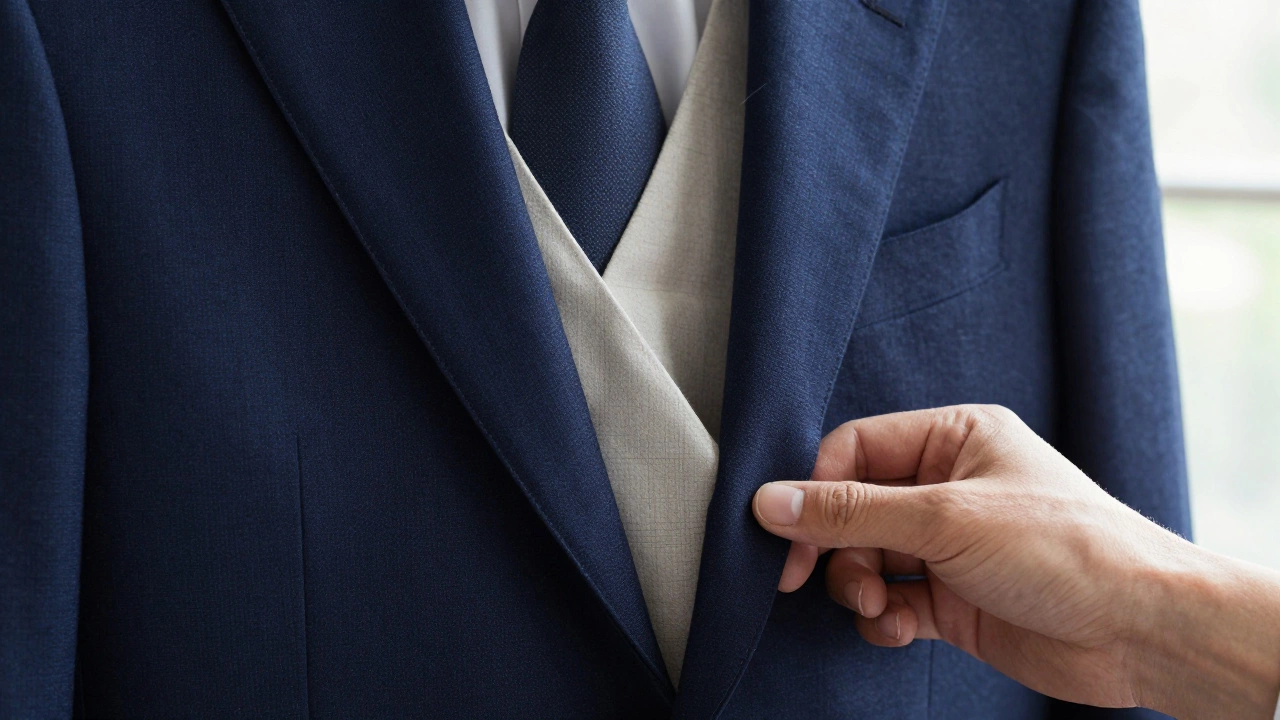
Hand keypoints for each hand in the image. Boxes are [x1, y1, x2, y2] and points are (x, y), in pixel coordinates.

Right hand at [752, 405, 1279, 718]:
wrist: (1139, 629)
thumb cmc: (1064, 548)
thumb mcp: (945, 518)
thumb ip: (850, 511)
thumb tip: (770, 501)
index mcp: (955, 438)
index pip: (855, 450)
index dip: (815, 492)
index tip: (786, 535)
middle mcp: (949, 487)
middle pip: (854, 509)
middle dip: (836, 548)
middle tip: (814, 579)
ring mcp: (952, 546)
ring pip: (867, 559)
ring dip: (858, 586)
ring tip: (879, 605)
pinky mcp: (954, 599)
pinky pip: (892, 601)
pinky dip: (883, 618)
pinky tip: (899, 628)